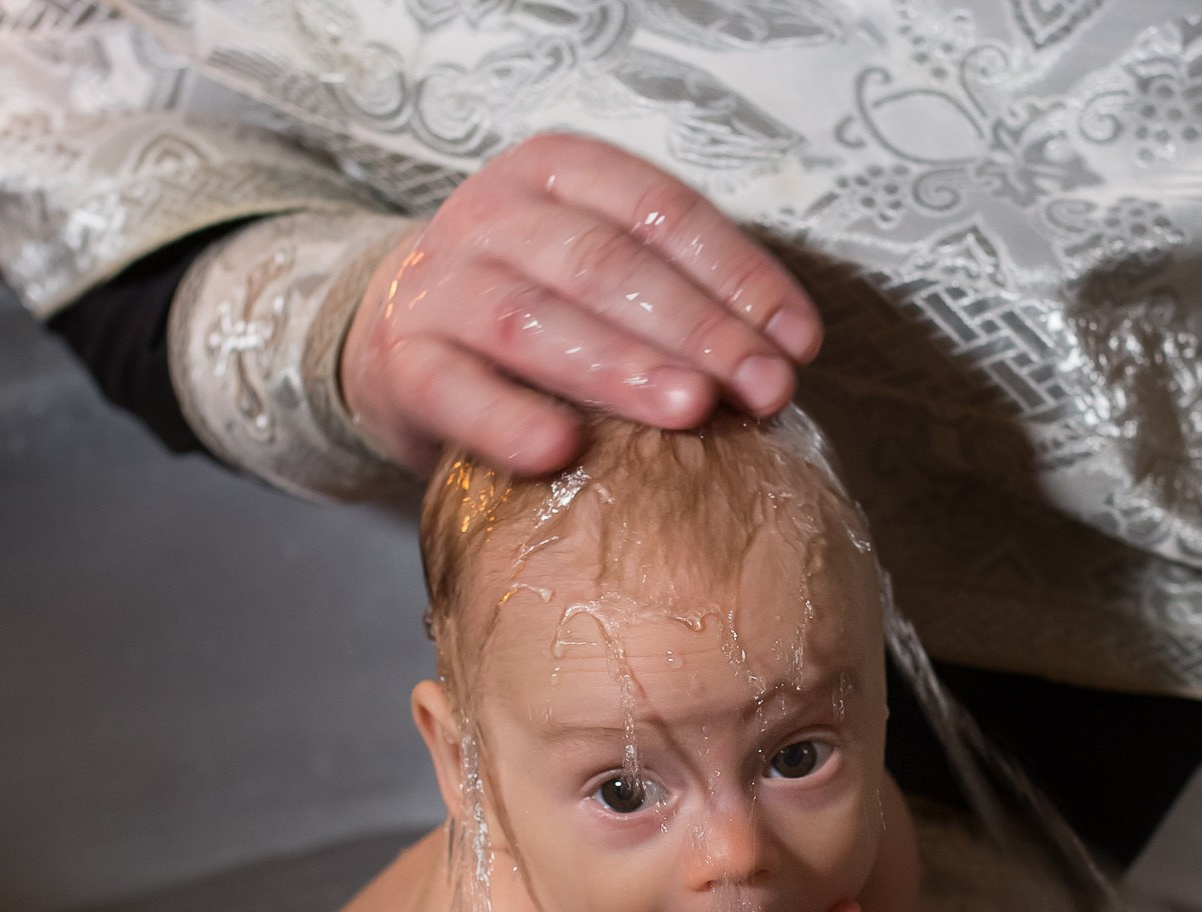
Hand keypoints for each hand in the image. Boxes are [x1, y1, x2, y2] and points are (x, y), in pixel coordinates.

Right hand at [340, 132, 821, 475]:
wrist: (402, 338)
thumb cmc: (539, 310)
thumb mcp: (604, 275)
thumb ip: (683, 299)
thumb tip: (783, 361)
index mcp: (560, 172)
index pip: (661, 209)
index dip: (738, 274)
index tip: (800, 343)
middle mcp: (494, 213)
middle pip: (605, 262)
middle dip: (697, 328)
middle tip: (763, 388)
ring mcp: (439, 284)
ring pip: (534, 319)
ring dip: (620, 367)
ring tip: (692, 410)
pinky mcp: (401, 359)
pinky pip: (453, 390)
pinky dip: (508, 421)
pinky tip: (561, 449)